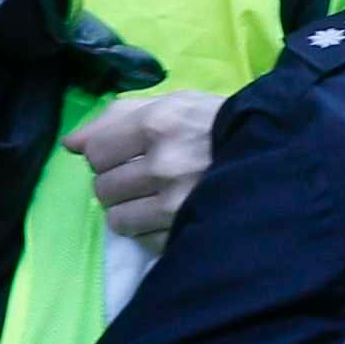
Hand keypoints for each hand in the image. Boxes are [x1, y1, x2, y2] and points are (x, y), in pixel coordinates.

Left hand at [66, 91, 220, 247]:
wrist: (275, 154)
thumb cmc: (215, 124)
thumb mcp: (171, 104)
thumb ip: (116, 117)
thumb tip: (70, 144)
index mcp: (157, 124)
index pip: (95, 152)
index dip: (105, 155)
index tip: (125, 154)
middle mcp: (163, 165)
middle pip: (103, 188)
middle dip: (116, 183)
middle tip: (141, 178)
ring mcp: (176, 204)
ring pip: (118, 219)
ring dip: (130, 210)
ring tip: (153, 199)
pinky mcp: (187, 232)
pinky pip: (143, 240)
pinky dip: (150, 230)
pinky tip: (169, 215)